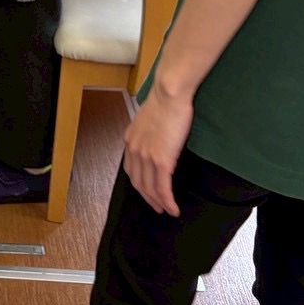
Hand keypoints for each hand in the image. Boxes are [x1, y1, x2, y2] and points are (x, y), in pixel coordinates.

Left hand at [123, 84, 193, 216]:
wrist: (169, 94)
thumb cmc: (164, 101)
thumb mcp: (148, 119)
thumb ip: (148, 133)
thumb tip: (156, 139)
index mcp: (130, 140)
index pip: (131, 170)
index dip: (139, 184)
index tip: (147, 192)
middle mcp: (134, 150)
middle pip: (138, 183)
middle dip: (148, 198)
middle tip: (157, 207)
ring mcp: (146, 156)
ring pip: (150, 188)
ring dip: (159, 203)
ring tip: (168, 210)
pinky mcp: (161, 160)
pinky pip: (162, 187)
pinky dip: (167, 200)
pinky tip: (173, 208)